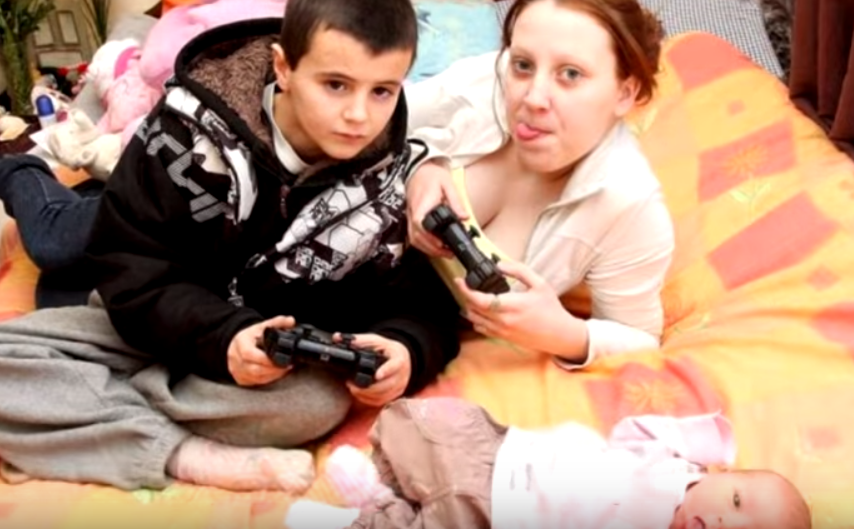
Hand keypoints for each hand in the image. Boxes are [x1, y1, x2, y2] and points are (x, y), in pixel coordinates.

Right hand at [227, 316, 294, 385]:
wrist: (235, 345)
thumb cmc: (249, 337)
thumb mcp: (262, 327)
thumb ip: (277, 322)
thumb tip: (290, 320)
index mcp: (241, 343)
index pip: (250, 354)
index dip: (267, 360)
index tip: (281, 359)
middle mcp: (236, 358)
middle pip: (254, 369)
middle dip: (273, 369)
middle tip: (287, 366)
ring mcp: (237, 370)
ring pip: (256, 378)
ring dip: (272, 375)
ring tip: (284, 370)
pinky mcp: (241, 379)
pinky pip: (255, 382)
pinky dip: (267, 379)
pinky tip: (275, 374)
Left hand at [336, 333, 411, 406]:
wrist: (400, 357)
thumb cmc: (386, 349)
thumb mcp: (374, 341)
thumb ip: (357, 340)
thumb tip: (337, 337)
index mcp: (399, 358)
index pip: (395, 365)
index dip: (386, 371)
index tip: (377, 375)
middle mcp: (402, 374)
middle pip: (387, 385)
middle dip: (367, 387)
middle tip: (351, 384)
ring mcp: (400, 386)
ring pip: (384, 396)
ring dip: (366, 395)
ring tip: (352, 388)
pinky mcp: (395, 394)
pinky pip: (382, 401)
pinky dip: (369, 400)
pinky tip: (359, 394)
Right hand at [406, 161, 466, 256]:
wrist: (420, 170)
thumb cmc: (432, 175)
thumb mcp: (448, 184)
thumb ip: (456, 202)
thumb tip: (464, 217)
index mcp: (422, 205)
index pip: (421, 224)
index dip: (430, 237)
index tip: (442, 244)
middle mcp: (413, 213)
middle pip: (417, 237)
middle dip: (432, 249)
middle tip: (448, 253)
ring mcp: (410, 217)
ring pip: (414, 240)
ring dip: (428, 249)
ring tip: (443, 253)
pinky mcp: (411, 219)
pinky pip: (414, 236)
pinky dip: (423, 245)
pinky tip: (434, 247)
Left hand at [456, 260, 586, 358]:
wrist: (560, 335)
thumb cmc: (551, 309)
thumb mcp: (539, 284)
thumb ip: (519, 271)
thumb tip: (499, 264)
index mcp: (512, 305)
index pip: (480, 300)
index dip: (465, 290)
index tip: (459, 280)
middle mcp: (503, 321)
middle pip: (472, 309)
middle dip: (466, 296)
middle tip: (467, 285)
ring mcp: (502, 331)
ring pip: (474, 320)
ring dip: (469, 308)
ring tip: (474, 297)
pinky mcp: (503, 338)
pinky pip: (481, 329)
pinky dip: (476, 319)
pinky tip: (483, 311)